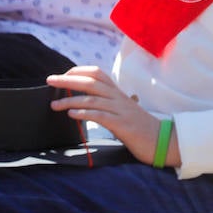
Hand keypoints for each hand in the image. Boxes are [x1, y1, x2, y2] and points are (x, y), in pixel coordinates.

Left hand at [48, 66, 174, 166]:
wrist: (162, 140)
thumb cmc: (141, 128)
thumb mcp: (124, 111)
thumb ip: (109, 105)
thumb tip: (89, 103)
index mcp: (119, 93)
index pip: (98, 73)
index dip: (78, 71)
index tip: (62, 75)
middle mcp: (119, 98)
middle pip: (91, 82)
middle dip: (68, 80)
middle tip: (50, 80)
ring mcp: (121, 110)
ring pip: (92, 99)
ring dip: (70, 100)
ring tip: (54, 105)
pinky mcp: (122, 125)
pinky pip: (100, 115)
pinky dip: (84, 114)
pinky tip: (71, 115)